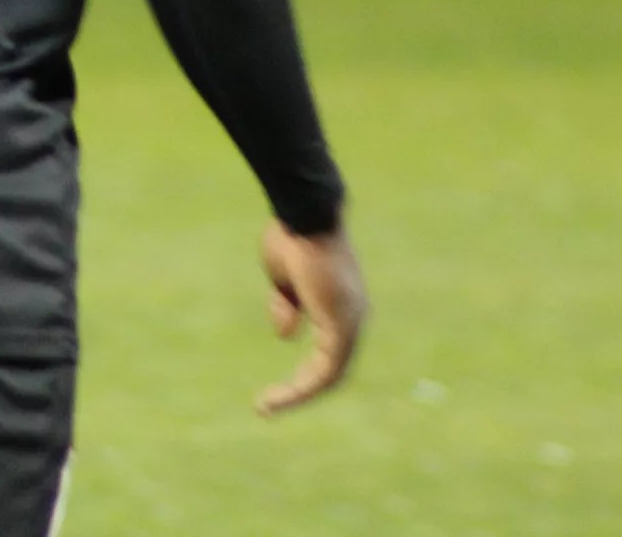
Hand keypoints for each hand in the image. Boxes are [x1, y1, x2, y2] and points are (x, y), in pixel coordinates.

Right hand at [256, 221, 367, 415]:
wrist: (303, 214)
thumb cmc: (292, 237)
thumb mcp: (283, 278)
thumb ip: (286, 305)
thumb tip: (286, 336)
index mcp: (341, 307)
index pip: (330, 354)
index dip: (304, 375)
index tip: (274, 389)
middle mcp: (353, 319)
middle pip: (332, 370)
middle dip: (300, 391)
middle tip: (267, 406)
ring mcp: (350, 323)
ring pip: (329, 375)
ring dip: (298, 394)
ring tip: (267, 406)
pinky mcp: (341, 326)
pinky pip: (325, 369)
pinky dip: (303, 387)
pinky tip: (281, 395)